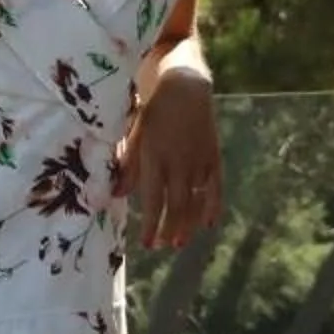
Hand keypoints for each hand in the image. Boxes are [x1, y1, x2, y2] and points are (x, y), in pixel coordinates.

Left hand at [116, 70, 220, 249]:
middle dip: (170, 228)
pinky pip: (216, 187)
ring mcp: (199, 160)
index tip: (147, 243)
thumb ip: (127, 165)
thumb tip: (117, 194)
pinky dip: (213, 205)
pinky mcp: (213, 156)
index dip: (151, 224)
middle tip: (164, 246)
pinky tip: (210, 223)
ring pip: (195, 199)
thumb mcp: (132, 135)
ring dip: (189, 222)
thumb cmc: (150, 111)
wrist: (183, 87)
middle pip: (176, 204)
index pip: (153, 199)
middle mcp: (179, 162)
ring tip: (180, 242)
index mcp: (155, 157)